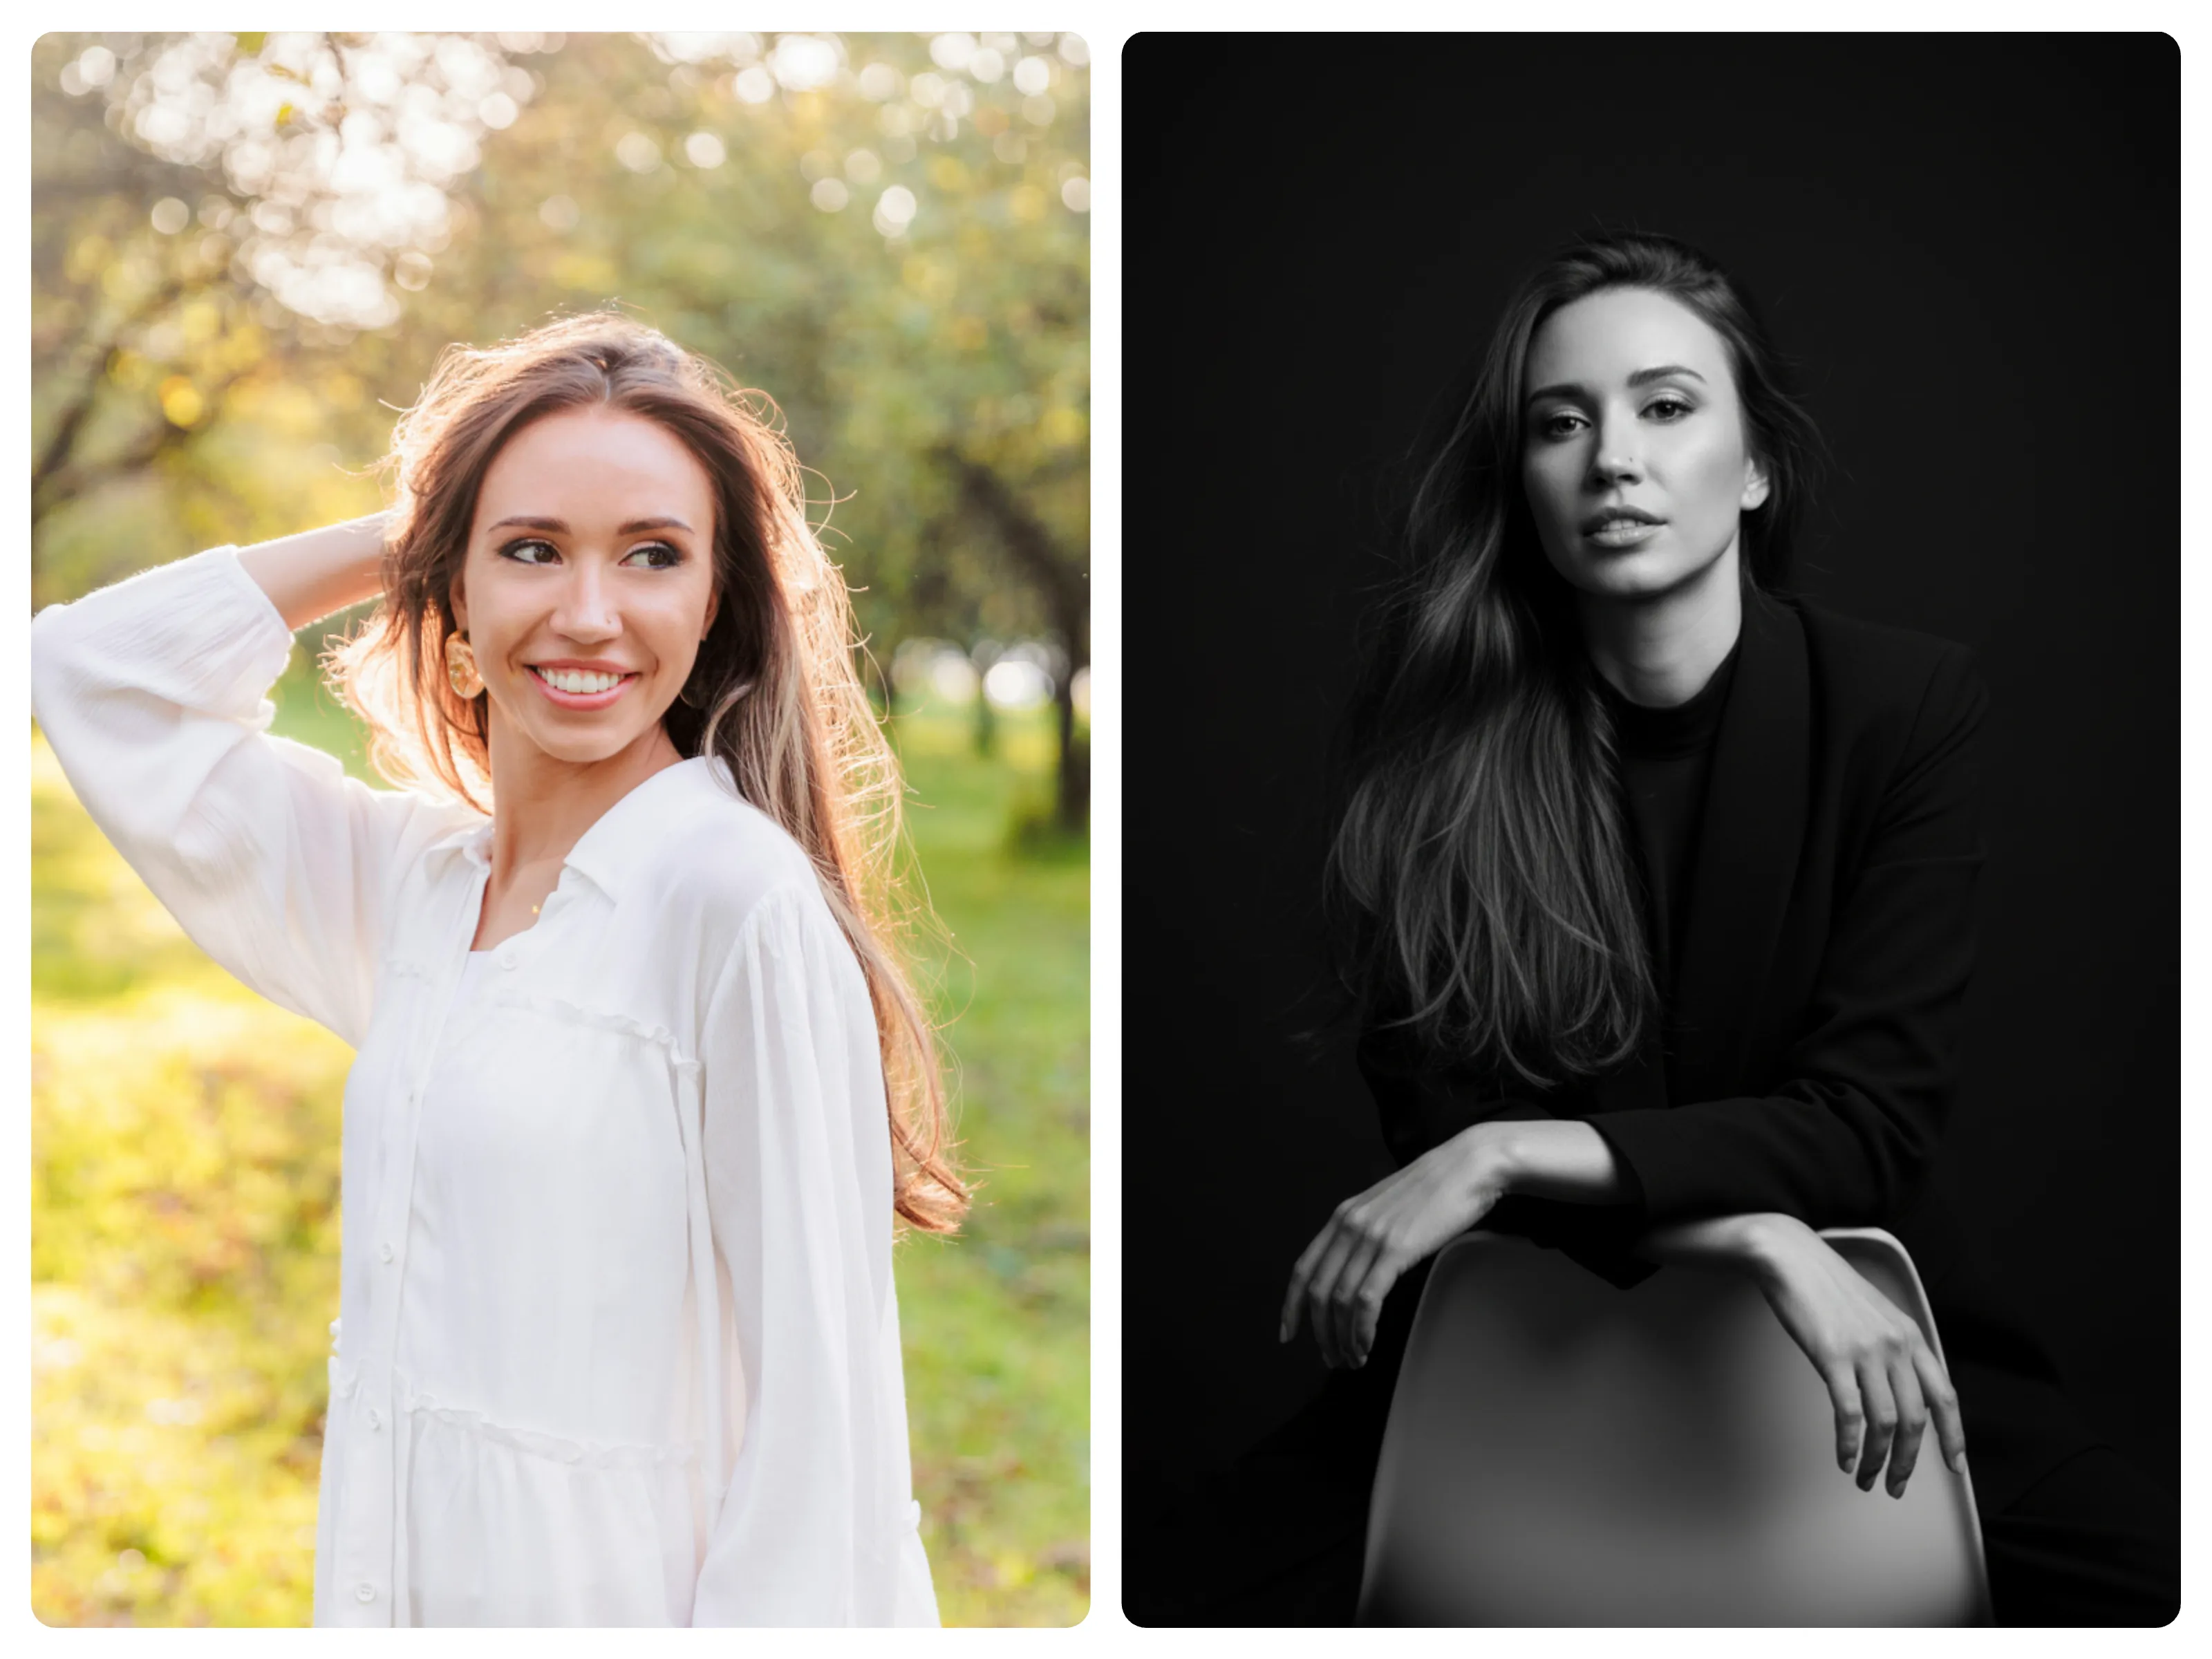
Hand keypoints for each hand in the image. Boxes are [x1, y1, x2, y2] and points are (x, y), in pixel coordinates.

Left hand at [1280, 1128, 1505, 1368]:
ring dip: (1344, 1338)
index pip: (1303, 1268)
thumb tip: (1359, 1265)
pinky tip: (1367, 1344)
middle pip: (1317, 1292)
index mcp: (1343, 1215)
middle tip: (1332, 1358)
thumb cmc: (1437, 1187)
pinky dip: (1362, 1329)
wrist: (1469, 1166)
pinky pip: (1367, 1299)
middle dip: (1320, 1333)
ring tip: (1353, 1358)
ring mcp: (1371, 1237)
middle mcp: (1349, 1225)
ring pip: (1340, 1301)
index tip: (1288, 1333)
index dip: (1291, 1306)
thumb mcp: (1387, 1205)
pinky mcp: (1396, 1249)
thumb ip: (1367, 1230)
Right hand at [1748, 1216, 1967, 1497]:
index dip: (1953, 1436)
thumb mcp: (1877, 1314)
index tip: (1955, 1465)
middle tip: (1896, 1485)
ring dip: (1878, 1460)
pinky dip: (1849, 1443)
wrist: (1792, 1259)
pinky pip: (1849, 1413)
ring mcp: (1865, 1351)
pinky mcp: (1832, 1356)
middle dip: (1907, 1461)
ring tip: (1866, 1478)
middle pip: (1915, 1419)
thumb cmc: (1828, 1287)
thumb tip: (1901, 1391)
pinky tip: (1845, 1457)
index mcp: (1911, 1336)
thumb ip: (1894, 1350)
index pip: (1944, 1396)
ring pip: (1885, 1422)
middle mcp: (1896, 1345)